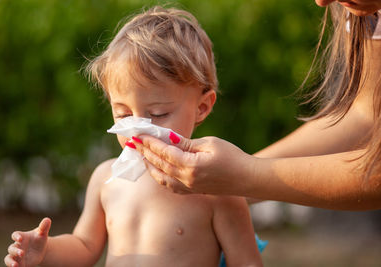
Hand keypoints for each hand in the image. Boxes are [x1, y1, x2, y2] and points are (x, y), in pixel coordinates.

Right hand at [4, 218, 50, 266]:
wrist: (40, 249)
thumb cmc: (39, 239)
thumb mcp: (42, 233)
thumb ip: (44, 227)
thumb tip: (48, 219)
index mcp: (21, 236)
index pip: (15, 235)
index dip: (16, 236)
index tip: (20, 239)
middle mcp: (17, 246)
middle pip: (11, 248)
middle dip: (15, 251)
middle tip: (21, 253)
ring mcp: (16, 255)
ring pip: (8, 258)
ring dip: (10, 262)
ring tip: (15, 265)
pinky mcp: (19, 263)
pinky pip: (13, 265)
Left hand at [133, 134, 254, 194]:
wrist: (248, 179)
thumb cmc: (233, 157)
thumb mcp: (210, 144)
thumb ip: (187, 143)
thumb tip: (169, 138)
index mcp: (191, 166)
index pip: (164, 152)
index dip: (150, 142)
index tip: (139, 134)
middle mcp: (187, 179)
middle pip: (159, 165)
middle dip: (145, 152)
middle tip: (133, 142)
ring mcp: (189, 187)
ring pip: (161, 178)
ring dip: (149, 165)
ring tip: (141, 155)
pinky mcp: (193, 191)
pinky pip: (170, 186)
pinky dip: (159, 177)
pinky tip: (155, 170)